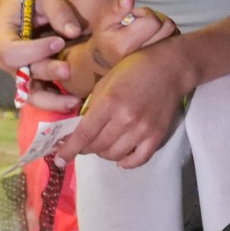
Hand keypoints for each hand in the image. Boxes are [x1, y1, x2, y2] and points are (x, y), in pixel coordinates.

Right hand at [0, 0, 84, 111]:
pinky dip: (55, 100)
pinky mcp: (31, 74)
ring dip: (51, 100)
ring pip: (29, 92)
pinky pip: (40, 91)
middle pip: (22, 74)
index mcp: (1, 36)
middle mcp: (6, 58)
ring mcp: (18, 70)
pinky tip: (74, 103)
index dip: (34, 50)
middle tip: (68, 70)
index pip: (11, 51)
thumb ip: (58, 10)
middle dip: (46, 73)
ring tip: (74, 103)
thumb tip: (74, 32)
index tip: (57, 41)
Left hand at [54, 42, 192, 167]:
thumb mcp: (106, 82)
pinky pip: (138, 159)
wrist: (170, 67)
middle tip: (84, 144)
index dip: (69, 149)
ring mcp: (143, 129)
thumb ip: (92, 106)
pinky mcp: (157, 135)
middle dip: (86, 148)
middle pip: (97, 146)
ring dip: (103, 153)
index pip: (84, 134)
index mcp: (110, 102)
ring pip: (114, 155)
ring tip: (103, 145)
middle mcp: (126, 119)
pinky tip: (120, 158)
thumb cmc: (134, 69)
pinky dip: (126, 163)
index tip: (58, 159)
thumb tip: (79, 129)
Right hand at [61, 0, 178, 97]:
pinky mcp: (161, 63)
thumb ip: (116, 8)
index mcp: (124, 46)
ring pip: (174, 34)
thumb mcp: (104, 20)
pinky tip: (153, 38)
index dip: (144, 13)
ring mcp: (153, 62)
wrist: (106, 60)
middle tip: (140, 23)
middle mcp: (141, 57)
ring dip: (163, 27)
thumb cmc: (106, 36)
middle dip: (156, 18)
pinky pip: (176, 43)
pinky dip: (167, 36)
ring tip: (146, 30)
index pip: (152, 21)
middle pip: (167, 26)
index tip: (132, 17)